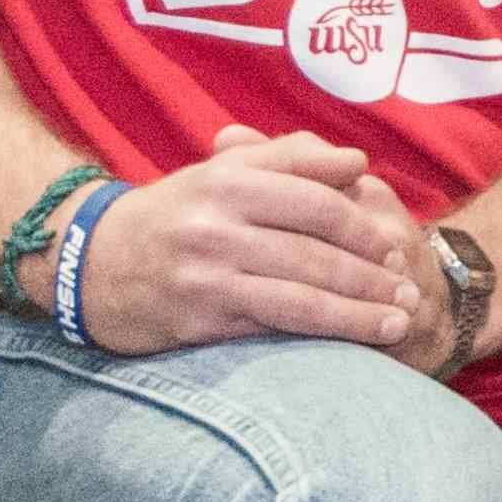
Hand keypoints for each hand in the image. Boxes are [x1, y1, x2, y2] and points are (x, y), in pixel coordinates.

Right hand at [80, 129, 429, 354]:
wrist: (91, 262)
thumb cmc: (175, 214)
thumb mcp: (222, 171)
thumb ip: (290, 157)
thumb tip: (356, 161)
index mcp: (229, 180)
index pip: (318, 202)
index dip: (366, 228)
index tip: (396, 248)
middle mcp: (218, 224)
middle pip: (317, 252)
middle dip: (373, 276)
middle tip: (410, 292)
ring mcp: (207, 274)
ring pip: (302, 296)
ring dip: (359, 313)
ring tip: (399, 321)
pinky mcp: (199, 319)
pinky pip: (273, 328)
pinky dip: (320, 335)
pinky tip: (353, 344)